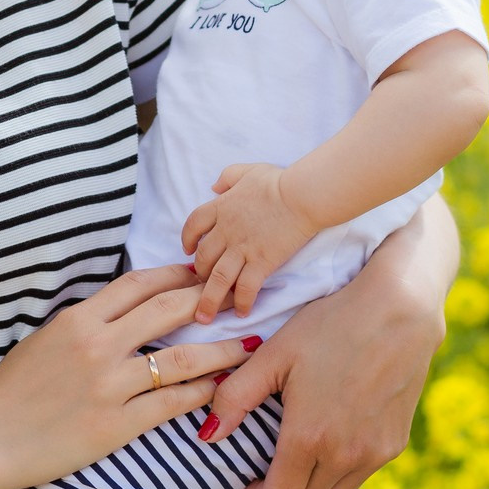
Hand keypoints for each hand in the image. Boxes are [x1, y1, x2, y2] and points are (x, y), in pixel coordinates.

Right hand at [0, 265, 257, 488]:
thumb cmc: (10, 391)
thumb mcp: (44, 340)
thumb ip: (85, 324)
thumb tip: (121, 312)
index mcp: (77, 318)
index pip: (138, 283)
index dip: (175, 274)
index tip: (200, 272)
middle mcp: (97, 344)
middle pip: (167, 310)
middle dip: (207, 301)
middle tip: (235, 298)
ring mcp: (109, 385)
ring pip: (181, 358)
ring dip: (220, 351)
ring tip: (247, 345)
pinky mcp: (116, 424)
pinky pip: (170, 403)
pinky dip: (199, 393)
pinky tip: (218, 388)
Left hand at [180, 162, 316, 323]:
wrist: (301, 194)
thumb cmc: (278, 181)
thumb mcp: (247, 171)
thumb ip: (228, 177)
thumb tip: (214, 186)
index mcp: (220, 208)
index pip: (193, 226)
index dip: (187, 240)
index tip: (187, 251)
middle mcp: (226, 231)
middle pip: (202, 257)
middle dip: (198, 275)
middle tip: (199, 287)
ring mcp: (243, 248)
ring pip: (217, 279)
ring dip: (208, 300)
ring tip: (204, 318)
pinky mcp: (262, 262)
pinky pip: (246, 287)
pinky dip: (242, 302)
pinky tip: (242, 313)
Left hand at [201, 256, 444, 488]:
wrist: (397, 311)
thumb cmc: (329, 326)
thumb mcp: (274, 355)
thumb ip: (236, 398)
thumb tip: (208, 435)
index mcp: (308, 437)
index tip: (251, 476)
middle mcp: (344, 455)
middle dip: (283, 486)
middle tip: (272, 459)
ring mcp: (375, 453)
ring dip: (313, 481)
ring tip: (302, 448)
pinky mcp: (396, 443)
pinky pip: (362, 473)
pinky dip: (343, 467)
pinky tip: (335, 432)